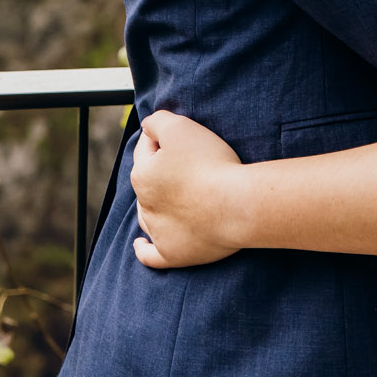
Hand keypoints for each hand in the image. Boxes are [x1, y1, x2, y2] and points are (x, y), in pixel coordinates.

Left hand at [129, 110, 247, 270]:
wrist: (235, 204)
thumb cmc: (210, 163)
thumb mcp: (181, 127)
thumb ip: (158, 120)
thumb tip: (147, 125)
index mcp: (142, 175)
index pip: (146, 148)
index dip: (163, 137)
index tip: (182, 134)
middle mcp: (145, 205)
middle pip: (148, 182)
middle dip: (160, 172)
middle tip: (187, 162)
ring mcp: (159, 232)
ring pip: (148, 216)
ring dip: (154, 206)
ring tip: (170, 199)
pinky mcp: (173, 254)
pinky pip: (150, 255)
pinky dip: (144, 250)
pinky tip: (141, 244)